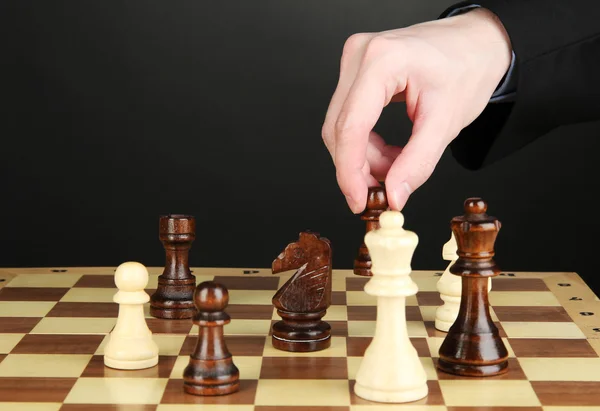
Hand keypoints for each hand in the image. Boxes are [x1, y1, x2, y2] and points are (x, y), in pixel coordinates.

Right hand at [321, 8, 511, 212]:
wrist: (474, 43)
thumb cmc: (467, 69)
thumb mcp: (447, 122)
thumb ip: (418, 163)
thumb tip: (393, 195)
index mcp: (382, 60)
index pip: (351, 127)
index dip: (350, 172)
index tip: (358, 202)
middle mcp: (359, 54)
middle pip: (340, 129)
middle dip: (359, 167)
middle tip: (384, 189)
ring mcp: (353, 60)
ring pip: (341, 128)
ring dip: (363, 157)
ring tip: (396, 165)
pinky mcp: (355, 71)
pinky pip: (348, 118)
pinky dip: (365, 144)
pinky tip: (389, 151)